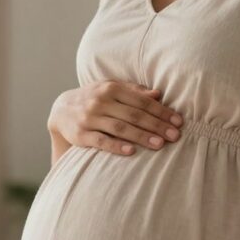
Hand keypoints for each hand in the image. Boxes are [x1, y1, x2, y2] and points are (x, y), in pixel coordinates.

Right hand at [48, 81, 183, 155]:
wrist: (61, 110)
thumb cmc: (93, 99)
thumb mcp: (110, 89)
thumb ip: (133, 91)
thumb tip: (158, 94)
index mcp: (111, 88)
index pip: (141, 101)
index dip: (161, 111)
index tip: (178, 122)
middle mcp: (100, 101)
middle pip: (134, 114)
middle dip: (157, 125)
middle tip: (175, 136)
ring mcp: (90, 118)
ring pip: (120, 128)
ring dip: (142, 136)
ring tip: (160, 144)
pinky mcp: (81, 135)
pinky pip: (101, 141)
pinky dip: (117, 146)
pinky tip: (132, 152)